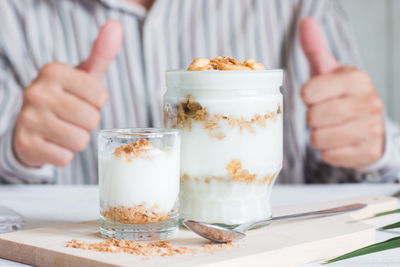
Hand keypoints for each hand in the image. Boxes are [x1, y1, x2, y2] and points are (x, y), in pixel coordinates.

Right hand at [13, 20, 123, 166]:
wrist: (32, 121)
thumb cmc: (68, 95)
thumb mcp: (84, 74)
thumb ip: (102, 53)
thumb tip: (117, 26)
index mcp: (54, 72)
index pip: (101, 97)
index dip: (98, 103)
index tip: (83, 99)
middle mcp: (37, 93)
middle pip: (91, 120)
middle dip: (89, 122)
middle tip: (74, 116)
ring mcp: (28, 119)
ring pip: (80, 141)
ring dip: (78, 139)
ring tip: (65, 129)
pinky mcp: (26, 145)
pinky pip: (65, 158)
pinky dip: (64, 154)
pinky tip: (54, 142)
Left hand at [299, 17, 384, 169]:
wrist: (369, 124)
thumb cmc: (341, 95)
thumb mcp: (329, 71)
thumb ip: (316, 49)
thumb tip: (306, 22)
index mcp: (357, 79)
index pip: (310, 93)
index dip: (307, 96)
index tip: (315, 95)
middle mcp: (369, 103)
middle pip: (313, 118)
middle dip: (312, 118)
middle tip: (324, 114)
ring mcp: (371, 130)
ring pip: (319, 139)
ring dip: (319, 135)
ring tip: (331, 127)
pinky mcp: (367, 153)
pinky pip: (329, 156)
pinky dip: (328, 151)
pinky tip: (338, 141)